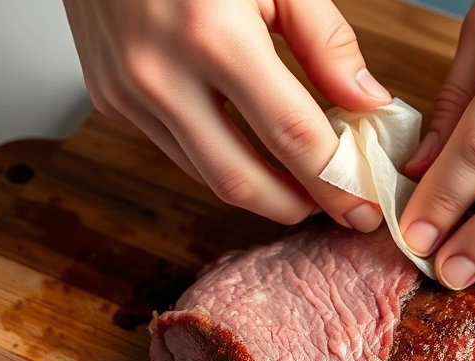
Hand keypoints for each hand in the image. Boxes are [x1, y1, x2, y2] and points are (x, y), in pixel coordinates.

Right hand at [62, 0, 390, 229]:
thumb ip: (324, 40)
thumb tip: (365, 102)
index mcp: (213, 36)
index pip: (292, 136)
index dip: (336, 182)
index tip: (364, 206)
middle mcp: (160, 73)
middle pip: (241, 180)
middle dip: (297, 208)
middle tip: (336, 210)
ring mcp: (127, 91)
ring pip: (205, 174)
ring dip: (260, 191)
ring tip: (303, 185)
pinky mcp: (109, 97)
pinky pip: (176, 149)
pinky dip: (220, 160)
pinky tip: (253, 151)